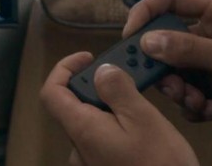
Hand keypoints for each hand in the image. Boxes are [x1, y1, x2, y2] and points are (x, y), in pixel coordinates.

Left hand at [41, 53, 197, 165]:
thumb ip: (118, 90)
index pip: (51, 92)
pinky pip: (102, 140)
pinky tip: (143, 130)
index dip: (64, 68)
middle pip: (74, 105)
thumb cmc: (160, 164)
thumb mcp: (144, 119)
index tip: (89, 57)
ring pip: (92, 123)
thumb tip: (101, 70)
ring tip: (143, 105)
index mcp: (82, 129)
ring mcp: (89, 162)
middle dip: (99, 87)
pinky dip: (117, 126)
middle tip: (130, 80)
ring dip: (112, 107)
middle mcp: (78, 148)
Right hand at [126, 0, 211, 157]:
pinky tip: (211, 112)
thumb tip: (148, 40)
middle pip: (167, 40)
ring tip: (199, 103)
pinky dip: (193, 105)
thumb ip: (190, 49)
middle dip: (164, 66)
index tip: (130, 37)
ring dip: (181, 90)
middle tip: (169, 86)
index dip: (146, 13)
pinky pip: (189, 93)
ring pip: (175, 71)